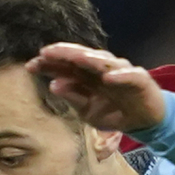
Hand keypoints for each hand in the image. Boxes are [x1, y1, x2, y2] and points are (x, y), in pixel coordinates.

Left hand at [28, 43, 166, 134]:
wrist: (144, 121)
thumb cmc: (114, 112)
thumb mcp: (88, 111)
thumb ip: (73, 98)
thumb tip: (53, 85)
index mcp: (87, 75)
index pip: (66, 66)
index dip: (49, 64)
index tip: (30, 65)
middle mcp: (102, 68)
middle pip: (81, 57)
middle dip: (64, 54)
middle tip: (46, 52)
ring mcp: (121, 71)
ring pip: (104, 61)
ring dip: (90, 59)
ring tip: (76, 58)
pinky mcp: (140, 79)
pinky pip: (129, 75)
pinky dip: (120, 75)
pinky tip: (108, 76)